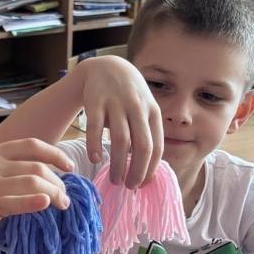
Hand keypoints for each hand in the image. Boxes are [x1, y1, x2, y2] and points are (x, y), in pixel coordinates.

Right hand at [0, 138, 74, 249]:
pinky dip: (33, 202)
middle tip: (65, 197)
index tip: (70, 167)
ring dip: (54, 194)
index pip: (32, 145)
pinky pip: (15, 202)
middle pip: (37, 167)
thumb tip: (47, 174)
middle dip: (58, 182)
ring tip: (62, 205)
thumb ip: (11, 169)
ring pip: (32, 183)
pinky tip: (46, 204)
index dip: (55, 154)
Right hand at [79, 56, 162, 188]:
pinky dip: (96, 146)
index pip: (157, 146)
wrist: (106, 67)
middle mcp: (137, 107)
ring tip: (115, 180)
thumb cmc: (128, 96)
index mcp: (153, 112)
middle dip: (137, 171)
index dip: (151, 169)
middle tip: (129, 187)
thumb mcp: (144, 110)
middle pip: (142, 146)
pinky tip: (96, 160)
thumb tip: (148, 169)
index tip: (143, 185)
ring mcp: (117, 103)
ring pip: (121, 140)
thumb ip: (147, 134)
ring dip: (118, 164)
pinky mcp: (96, 101)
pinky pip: (95, 127)